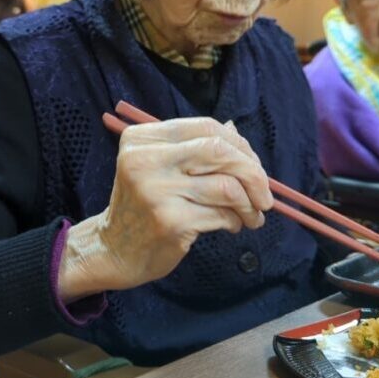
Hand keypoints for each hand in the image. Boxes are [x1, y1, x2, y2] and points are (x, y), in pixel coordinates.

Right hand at [58, 118, 272, 301]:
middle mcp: (145, 160)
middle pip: (219, 151)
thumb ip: (194, 147)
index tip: (253, 164)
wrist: (114, 250)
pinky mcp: (170, 222)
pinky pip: (222, 214)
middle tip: (264, 193)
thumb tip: (236, 132)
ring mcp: (156, 191)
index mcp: (142, 138)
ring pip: (227, 186)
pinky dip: (237, 220)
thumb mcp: (161, 167)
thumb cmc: (144, 205)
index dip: (239, 144)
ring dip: (250, 203)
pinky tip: (233, 225)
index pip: (206, 127)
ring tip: (252, 214)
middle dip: (253, 172)